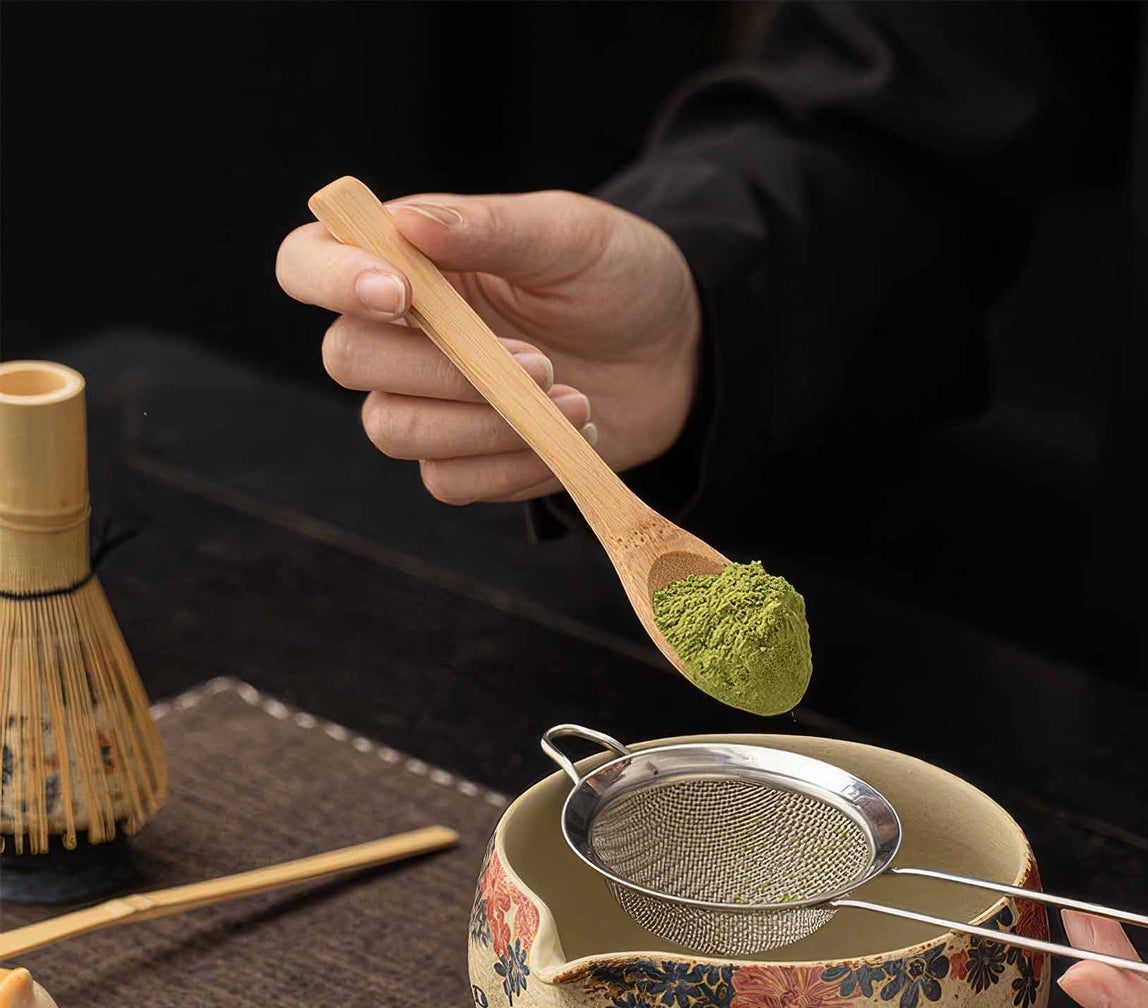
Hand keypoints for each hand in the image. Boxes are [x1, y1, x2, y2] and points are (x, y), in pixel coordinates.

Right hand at [275, 190, 701, 502]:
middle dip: (441, 371)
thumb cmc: (616, 277)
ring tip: (575, 402)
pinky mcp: (468, 459)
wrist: (677, 353)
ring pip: (395, 432)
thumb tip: (408, 223)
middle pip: (348, 361)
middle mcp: (401, 334)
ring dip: (484, 426)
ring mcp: (429, 402)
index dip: (330, 280)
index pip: (307, 263)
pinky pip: (450, 481)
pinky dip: (511, 468)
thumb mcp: (568, 235)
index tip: (401, 295)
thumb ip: (489, 226)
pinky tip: (571, 439)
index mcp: (407, 260)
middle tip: (540, 363)